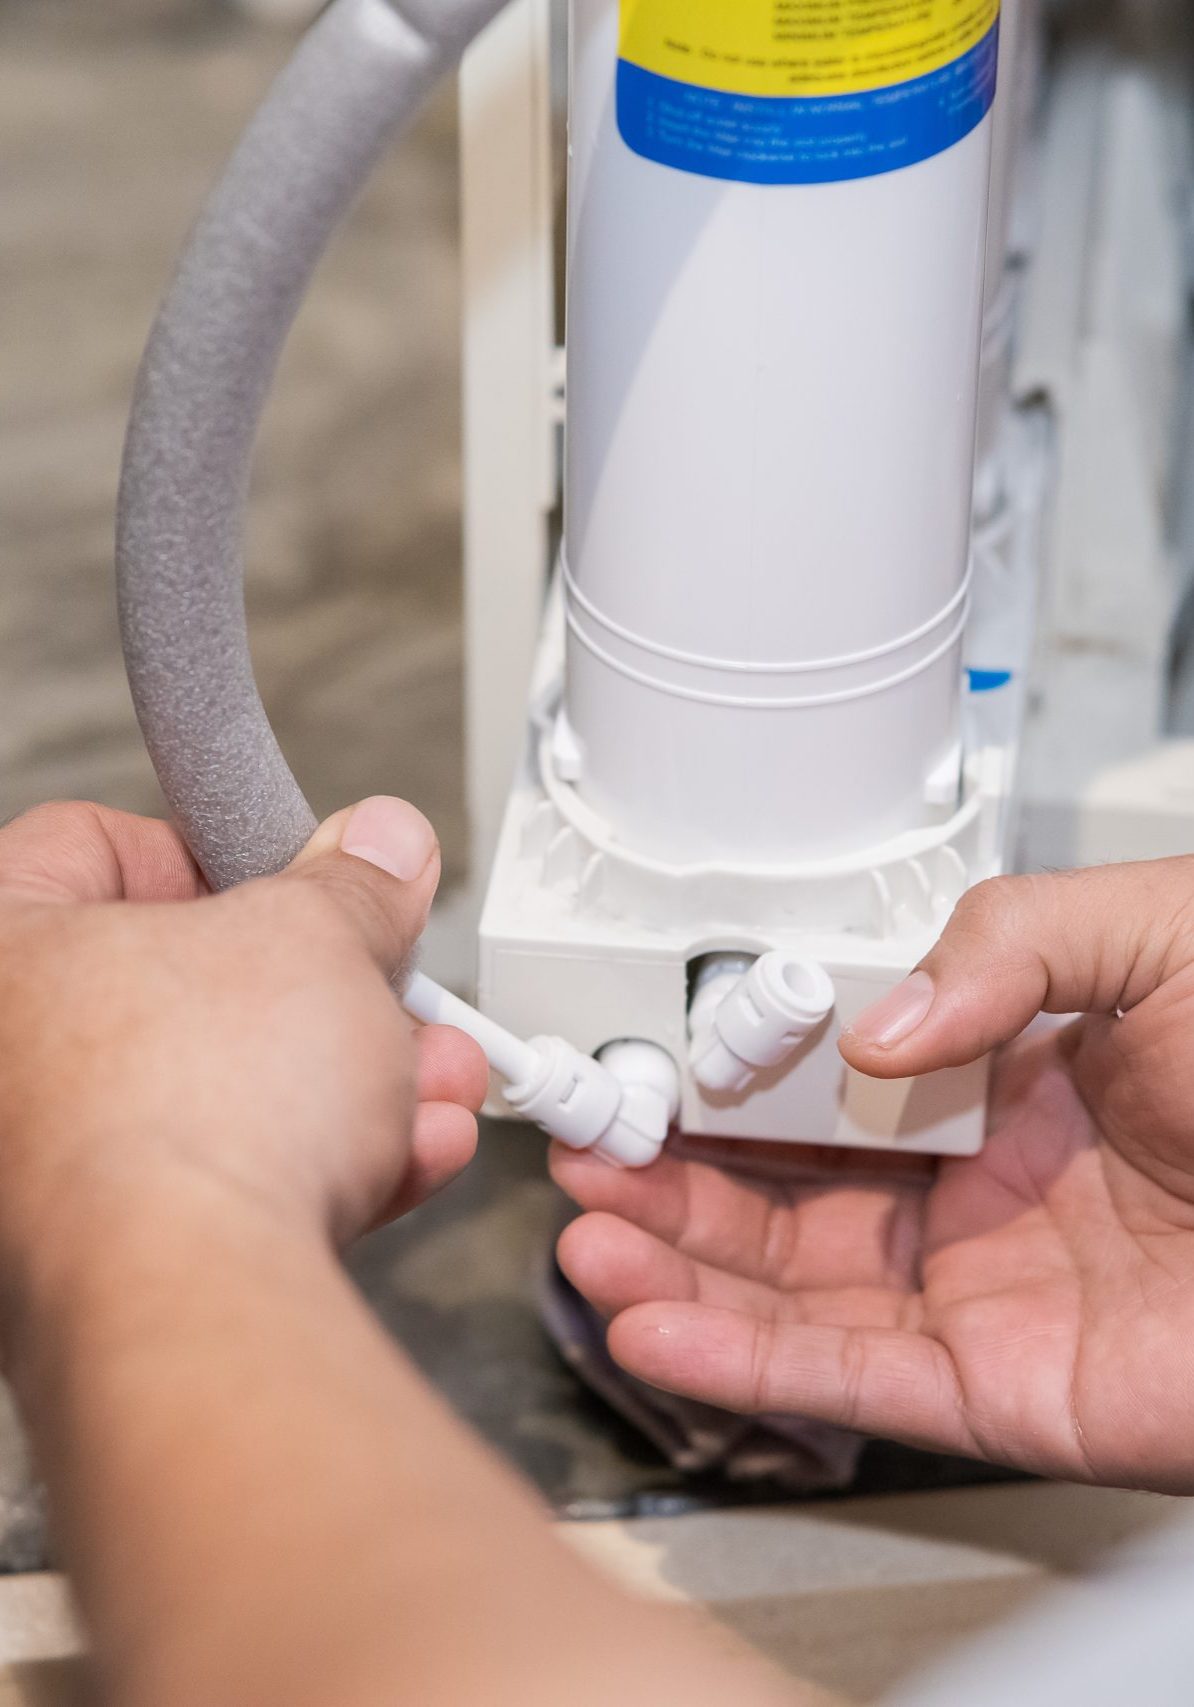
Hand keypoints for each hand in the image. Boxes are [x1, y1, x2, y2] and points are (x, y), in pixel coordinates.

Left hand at [0, 799, 486, 1322]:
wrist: (194, 1309)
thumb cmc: (191, 1115)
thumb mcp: (317, 939)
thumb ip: (351, 885)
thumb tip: (375, 851)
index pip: (96, 846)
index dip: (220, 850)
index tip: (297, 878)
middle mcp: (0, 1067)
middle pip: (183, 989)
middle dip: (324, 994)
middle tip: (384, 987)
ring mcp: (40, 1180)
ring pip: (221, 1097)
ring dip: (349, 1084)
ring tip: (427, 1078)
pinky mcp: (105, 1270)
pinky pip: (223, 1189)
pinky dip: (316, 1168)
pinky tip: (403, 1154)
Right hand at [554, 861, 1193, 1492]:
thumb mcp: (1155, 929)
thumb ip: (1005, 938)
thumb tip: (870, 1031)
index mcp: (995, 1078)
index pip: (820, 1085)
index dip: (722, 1079)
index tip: (640, 1063)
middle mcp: (970, 1187)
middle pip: (780, 1195)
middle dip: (668, 1178)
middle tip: (578, 1149)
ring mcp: (978, 1291)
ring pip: (789, 1292)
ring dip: (676, 1268)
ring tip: (587, 1233)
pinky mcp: (999, 1390)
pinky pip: (847, 1380)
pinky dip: (740, 1360)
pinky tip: (656, 1324)